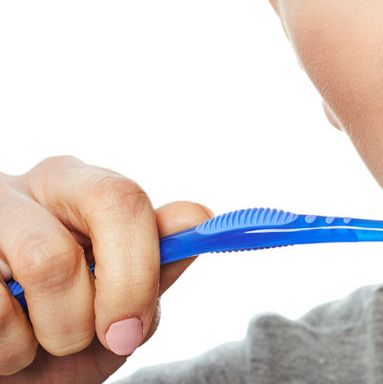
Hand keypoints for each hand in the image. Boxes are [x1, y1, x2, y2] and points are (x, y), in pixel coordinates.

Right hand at [0, 156, 210, 381]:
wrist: (8, 363)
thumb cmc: (64, 322)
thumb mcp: (120, 299)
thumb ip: (156, 263)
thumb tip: (197, 218)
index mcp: (74, 187)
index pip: (120, 199)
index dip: (135, 269)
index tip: (132, 329)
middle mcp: (20, 193)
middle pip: (64, 249)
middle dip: (89, 310)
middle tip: (101, 339)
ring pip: (34, 271)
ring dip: (50, 334)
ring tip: (41, 338)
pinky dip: (7, 350)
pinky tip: (6, 339)